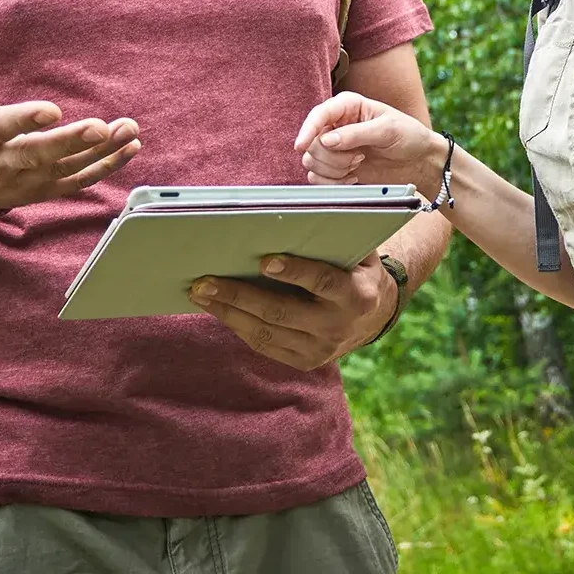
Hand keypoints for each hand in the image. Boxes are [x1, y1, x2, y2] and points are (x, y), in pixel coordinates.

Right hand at [0, 14, 140, 207]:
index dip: (24, 120)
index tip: (52, 110)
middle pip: (36, 155)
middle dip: (69, 142)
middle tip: (100, 127)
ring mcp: (22, 180)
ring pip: (64, 168)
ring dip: (99, 152)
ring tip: (127, 130)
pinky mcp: (41, 189)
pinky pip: (77, 181)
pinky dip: (106, 167)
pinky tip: (130, 147)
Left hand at [189, 252, 396, 370]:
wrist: (373, 315)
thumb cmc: (354, 269)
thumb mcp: (357, 250)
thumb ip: (334, 235)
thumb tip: (293, 212)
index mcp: (357, 294)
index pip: (323, 282)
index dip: (295, 272)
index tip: (265, 260)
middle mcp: (339, 326)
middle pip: (282, 311)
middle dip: (240, 295)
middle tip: (206, 280)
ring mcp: (321, 349)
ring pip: (267, 332)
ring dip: (228, 312)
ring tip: (200, 294)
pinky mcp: (305, 361)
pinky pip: (265, 345)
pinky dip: (238, 326)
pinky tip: (218, 310)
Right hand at [295, 92, 445, 196]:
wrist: (419, 161)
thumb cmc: (408, 136)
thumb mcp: (387, 130)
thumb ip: (356, 134)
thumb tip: (326, 139)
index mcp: (348, 106)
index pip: (319, 115)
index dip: (307, 129)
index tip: (301, 145)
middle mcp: (337, 125)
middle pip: (312, 143)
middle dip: (333, 156)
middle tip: (359, 157)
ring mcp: (335, 147)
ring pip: (312, 161)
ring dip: (333, 169)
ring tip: (357, 165)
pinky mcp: (337, 167)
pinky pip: (318, 177)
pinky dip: (333, 182)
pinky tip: (352, 177)